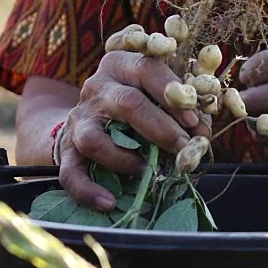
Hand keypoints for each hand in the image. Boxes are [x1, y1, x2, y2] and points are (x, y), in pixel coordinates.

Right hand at [58, 51, 209, 210]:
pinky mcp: (67, 148)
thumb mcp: (158, 94)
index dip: (172, 94)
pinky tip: (109, 202)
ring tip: (148, 170)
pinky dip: (88, 190)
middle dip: (160, 129)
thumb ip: (182, 109)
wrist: (92, 116)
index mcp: (122, 65)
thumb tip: (201, 135)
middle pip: (126, 103)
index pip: (147, 70)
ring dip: (125, 159)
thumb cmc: (140, 102)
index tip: (193, 119)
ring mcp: (79, 118)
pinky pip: (70, 173)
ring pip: (94, 139)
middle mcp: (97, 87)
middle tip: (183, 147)